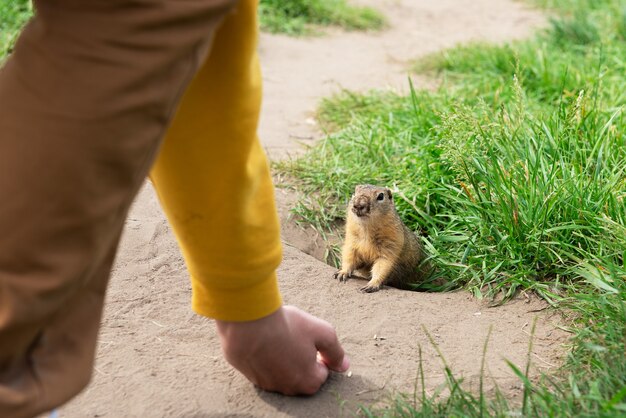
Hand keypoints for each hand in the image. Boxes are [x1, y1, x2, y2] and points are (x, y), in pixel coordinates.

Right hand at [215, 305, 348, 395]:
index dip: (318, 354)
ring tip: (277, 338)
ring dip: (282, 360)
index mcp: (309, 381)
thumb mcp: (322, 332)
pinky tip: (262, 342)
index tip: (309, 340)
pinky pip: (263, 369)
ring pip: (281, 373)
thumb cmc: (287, 326)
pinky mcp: (250, 377)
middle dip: (301, 359)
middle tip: (293, 338)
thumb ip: (336, 351)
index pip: (322, 372)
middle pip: (302, 375)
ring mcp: (267, 384)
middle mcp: (289, 389)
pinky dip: (265, 359)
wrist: (248, 324)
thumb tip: (344, 365)